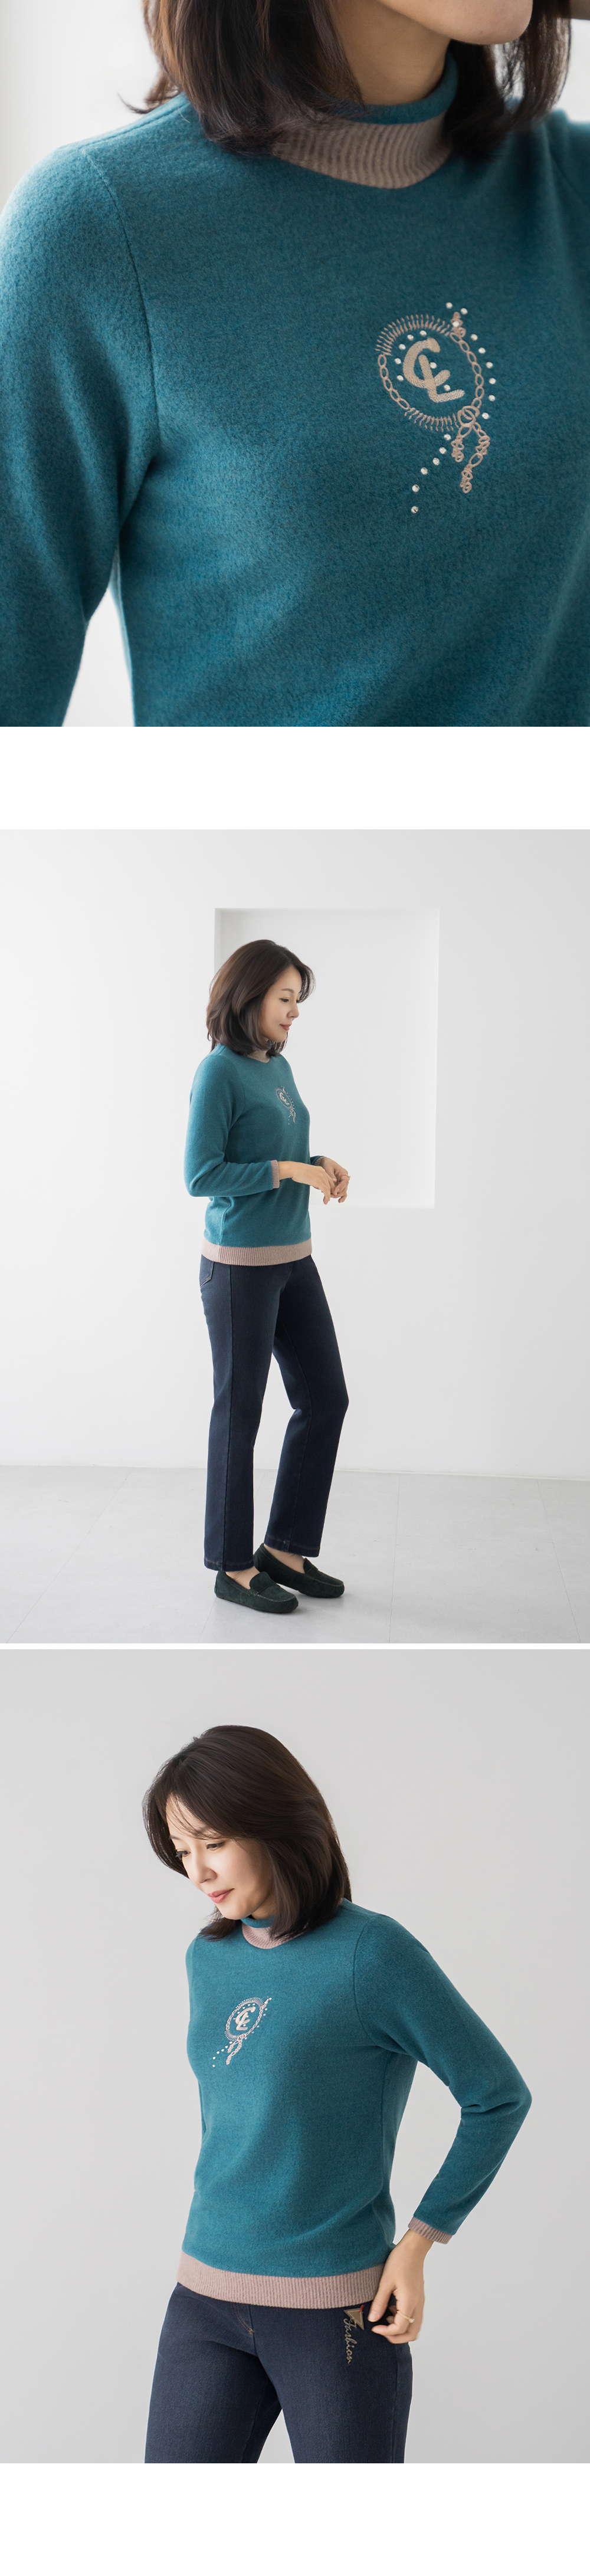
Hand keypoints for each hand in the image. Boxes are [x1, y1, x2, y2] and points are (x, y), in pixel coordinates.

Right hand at [278, 1161, 332, 1204]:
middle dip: (331, 1192)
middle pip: (330, 1184)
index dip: (330, 1187)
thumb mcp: (309, 1174)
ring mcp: (321, 1176)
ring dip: (328, 1196)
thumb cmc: (298, 1171)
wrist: (294, 1169)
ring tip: (326, 1201)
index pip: (329, 1179)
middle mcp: (322, 1172)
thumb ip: (314, 1178)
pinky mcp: (317, 1181)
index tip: (330, 1192)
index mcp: (321, 1169)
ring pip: (328, 1188)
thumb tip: (316, 1184)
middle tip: (329, 1198)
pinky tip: (326, 1200)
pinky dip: (327, 1196)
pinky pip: (325, 1190)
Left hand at [320, 1158, 349, 1202]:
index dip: (341, 1186)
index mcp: (343, 1173)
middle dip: (337, 1192)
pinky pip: (342, 1192)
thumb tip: (334, 1181)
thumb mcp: (328, 1167)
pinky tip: (339, 1201)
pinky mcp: (339, 1186)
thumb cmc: (328, 1164)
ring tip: (329, 1196)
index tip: (335, 1190)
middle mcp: (344, 1178)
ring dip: (337, 1195)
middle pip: (344, 1188)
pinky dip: (341, 1197)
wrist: (326, 1164)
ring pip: (343, 1191)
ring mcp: (342, 1183)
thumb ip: (331, 1175)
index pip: (345, 1181)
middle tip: (330, 1194)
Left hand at [368, 2230, 430, 2345]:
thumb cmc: (400, 2261)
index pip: (400, 2328)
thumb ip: (379, 2302)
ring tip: (387, 2318)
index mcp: (409, 2302)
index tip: (374, 2327)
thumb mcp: (385, 2282)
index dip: (386, 2332)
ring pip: (415, 2327)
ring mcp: (420, 2302)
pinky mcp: (419, 2298)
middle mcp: (418, 2305)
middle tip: (382, 2330)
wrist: (414, 2248)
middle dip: (397, 2337)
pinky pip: (414, 2317)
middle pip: (412, 2334)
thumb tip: (373, 2319)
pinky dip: (404, 2320)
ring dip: (401, 2329)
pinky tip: (392, 2309)